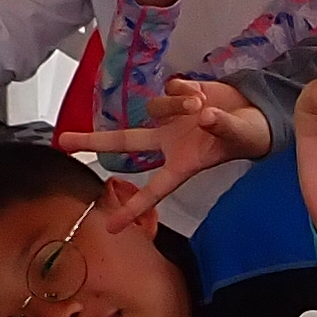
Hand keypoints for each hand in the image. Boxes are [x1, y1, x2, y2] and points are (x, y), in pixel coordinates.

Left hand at [54, 77, 270, 217]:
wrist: (254, 112)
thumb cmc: (247, 136)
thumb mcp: (238, 136)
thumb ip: (221, 127)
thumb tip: (204, 116)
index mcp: (182, 163)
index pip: (154, 190)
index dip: (133, 209)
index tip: (112, 228)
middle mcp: (168, 142)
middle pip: (123, 142)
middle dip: (92, 141)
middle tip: (63, 142)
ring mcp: (168, 119)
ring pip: (154, 107)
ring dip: (175, 104)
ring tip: (200, 105)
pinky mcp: (175, 94)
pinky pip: (170, 87)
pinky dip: (184, 89)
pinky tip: (201, 93)